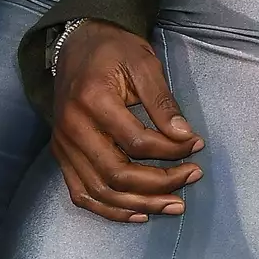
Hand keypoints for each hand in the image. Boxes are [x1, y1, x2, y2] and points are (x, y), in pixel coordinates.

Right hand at [51, 20, 205, 221]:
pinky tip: (139, 214)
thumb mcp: (144, 64)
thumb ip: (163, 101)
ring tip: (174, 205)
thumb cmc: (114, 51)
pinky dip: (110, 210)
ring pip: (101, 191)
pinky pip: (82, 194)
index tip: (197, 145)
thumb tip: (186, 136)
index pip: (136, 141)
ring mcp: (63, 145)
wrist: (77, 44)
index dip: (171, 150)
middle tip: (192, 177)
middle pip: (118, 173)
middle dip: (160, 182)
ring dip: (141, 204)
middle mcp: (72, 128)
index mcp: (93, 100)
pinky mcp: (61, 156)